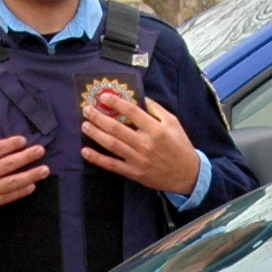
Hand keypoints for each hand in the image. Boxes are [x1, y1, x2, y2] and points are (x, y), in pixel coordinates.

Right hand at [0, 109, 46, 221]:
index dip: (12, 144)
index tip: (23, 140)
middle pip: (9, 165)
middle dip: (27, 158)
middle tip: (41, 151)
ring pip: (11, 183)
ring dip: (30, 176)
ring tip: (44, 170)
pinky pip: (5, 198)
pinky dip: (19, 192)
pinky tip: (30, 186)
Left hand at [81, 85, 200, 194]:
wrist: (187, 174)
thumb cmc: (180, 145)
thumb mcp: (173, 122)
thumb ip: (156, 109)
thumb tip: (139, 97)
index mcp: (156, 129)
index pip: (131, 112)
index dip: (115, 102)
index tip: (103, 97)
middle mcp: (145, 143)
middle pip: (116, 128)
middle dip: (99, 117)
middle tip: (87, 110)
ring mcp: (138, 159)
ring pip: (111, 144)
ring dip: (95, 133)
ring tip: (85, 125)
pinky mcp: (134, 173)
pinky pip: (112, 165)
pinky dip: (97, 158)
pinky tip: (85, 151)